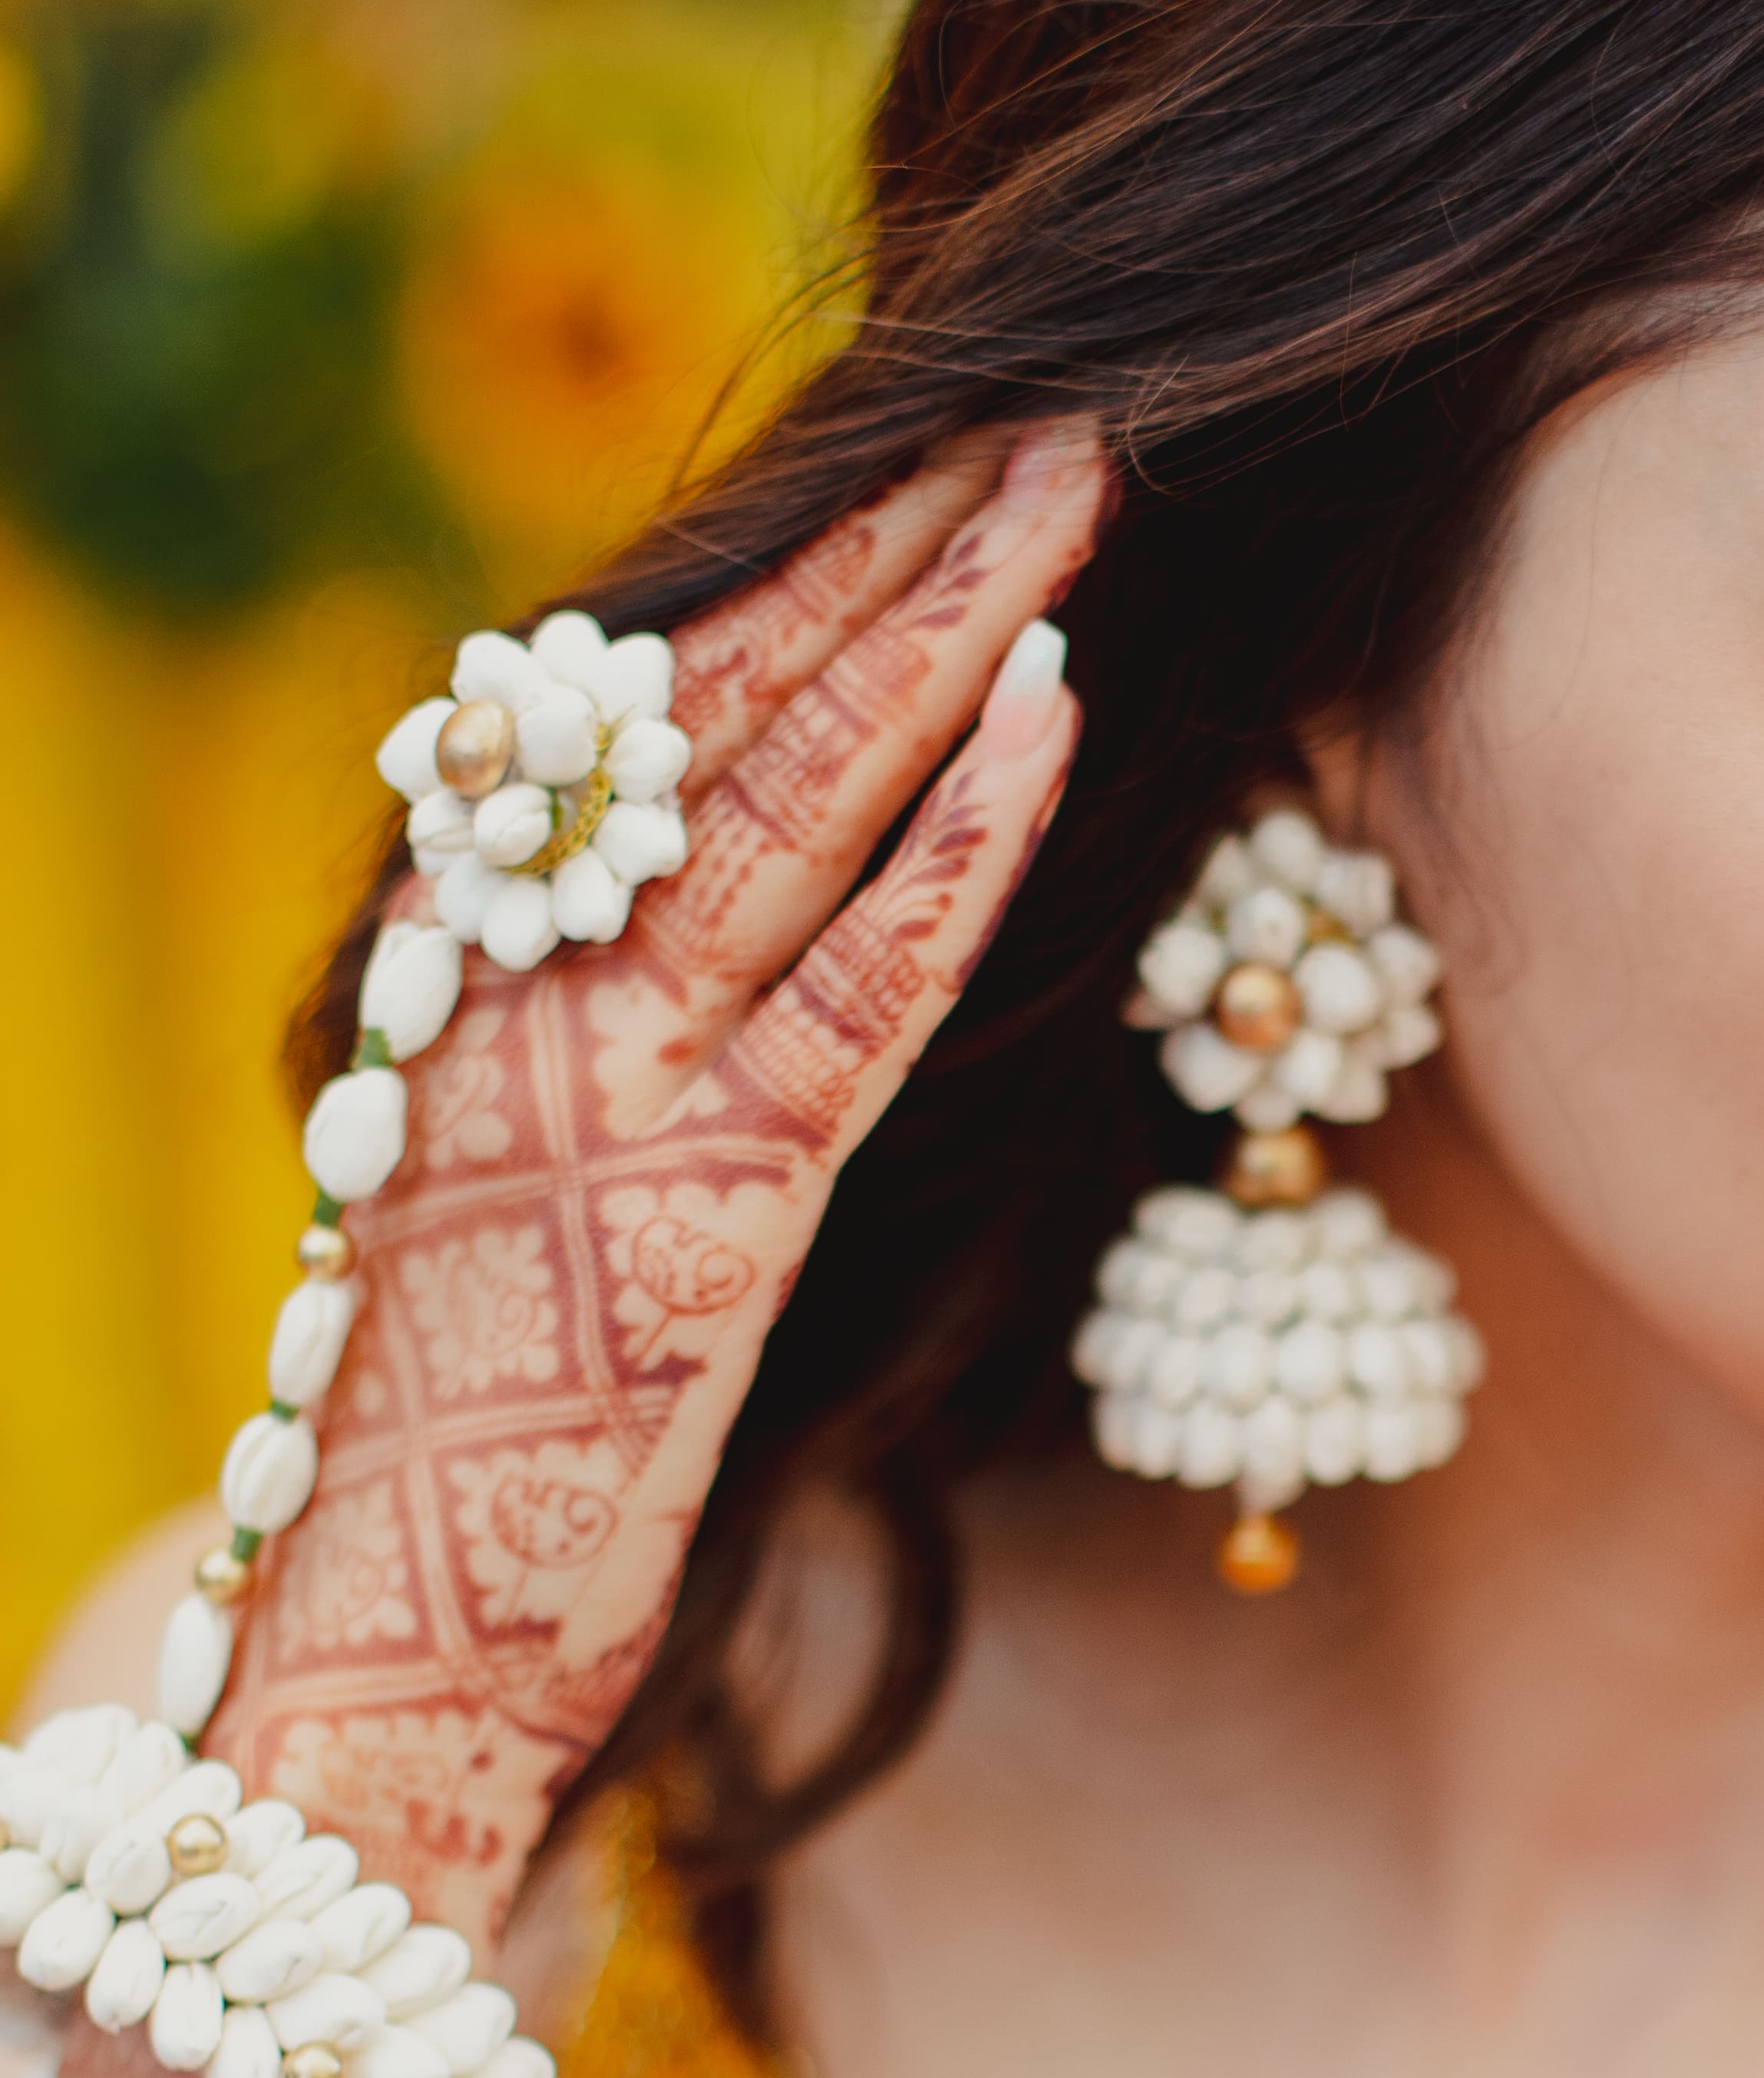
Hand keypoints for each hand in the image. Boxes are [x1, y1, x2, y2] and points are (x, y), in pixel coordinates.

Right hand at [220, 424, 1103, 1940]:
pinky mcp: (713, 1209)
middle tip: (1031, 406)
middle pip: (724, 715)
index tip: (903, 463)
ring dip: (951, 626)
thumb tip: (704, 959)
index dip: (783, 584)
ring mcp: (613, 1094)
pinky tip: (1058, 705)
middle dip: (887, 549)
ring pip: (802, 800)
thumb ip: (600, 1068)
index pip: (629, 723)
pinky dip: (966, 836)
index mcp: (467, 981)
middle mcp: (524, 999)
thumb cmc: (458, 1472)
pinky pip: (864, 984)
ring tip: (1071, 480)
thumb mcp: (520, 1218)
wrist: (379, 1671)